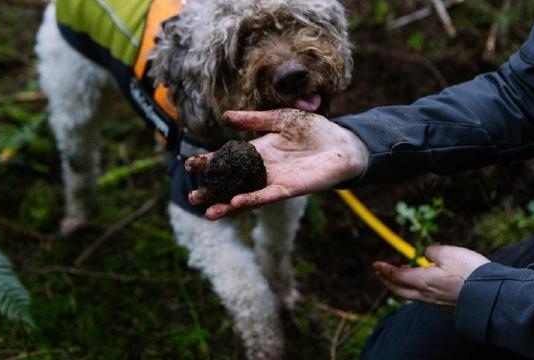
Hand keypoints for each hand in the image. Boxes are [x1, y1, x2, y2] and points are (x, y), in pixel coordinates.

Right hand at [185, 109, 369, 219]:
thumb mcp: (280, 119)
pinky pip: (267, 196)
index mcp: (258, 152)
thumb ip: (254, 120)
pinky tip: (236, 202)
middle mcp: (263, 169)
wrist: (343, 143)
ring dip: (227, 204)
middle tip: (193, 197)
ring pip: (245, 195)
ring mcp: (274, 181)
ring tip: (207, 211)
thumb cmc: (315, 130)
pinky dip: (252, 199)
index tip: (190, 165)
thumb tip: (226, 116)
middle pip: (232, 183)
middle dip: (212, 191)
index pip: (228, 159)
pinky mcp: (289, 188)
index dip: (210, 163)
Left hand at [373, 245, 489, 311]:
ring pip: (410, 296)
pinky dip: (413, 290)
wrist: (491, 295)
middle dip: (386, 281)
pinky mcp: (445, 307)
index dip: (385, 269)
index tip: (376, 264)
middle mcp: (425, 295)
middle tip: (379, 273)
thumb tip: (425, 253)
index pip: (397, 276)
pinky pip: (422, 299)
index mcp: (422, 281)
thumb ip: (432, 251)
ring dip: (399, 286)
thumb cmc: (470, 272)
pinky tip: (419, 285)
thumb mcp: (449, 253)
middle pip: (398, 290)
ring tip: (398, 276)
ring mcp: (435, 303)